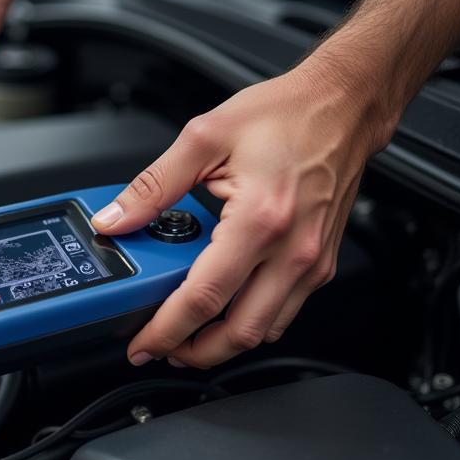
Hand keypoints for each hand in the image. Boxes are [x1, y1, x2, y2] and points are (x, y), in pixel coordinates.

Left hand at [90, 61, 390, 367]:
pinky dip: (251, 320)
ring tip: (187, 332)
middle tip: (160, 347)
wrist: (343, 106)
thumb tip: (116, 219)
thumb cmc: (286, 115)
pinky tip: (225, 304)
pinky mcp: (321, 262)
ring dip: (223, 342)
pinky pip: (285, 310)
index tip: (143, 342)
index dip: (167, 328)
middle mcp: (293, 250)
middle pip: (239, 332)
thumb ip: (153, 185)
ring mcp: (312, 261)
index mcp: (259, 220)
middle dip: (193, 352)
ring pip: (266, 330)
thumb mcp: (203, 138)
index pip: (205, 297)